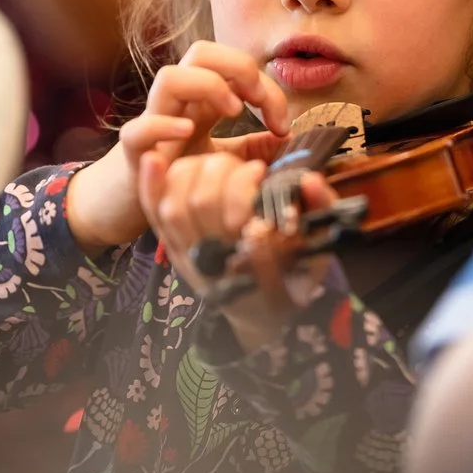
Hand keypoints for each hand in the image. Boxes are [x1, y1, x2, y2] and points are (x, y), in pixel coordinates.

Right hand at [65, 41, 291, 250]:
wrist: (135, 201)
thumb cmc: (182, 172)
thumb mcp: (226, 158)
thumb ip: (255, 148)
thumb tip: (289, 139)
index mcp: (203, 98)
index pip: (236, 67)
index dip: (267, 88)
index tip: (283, 127)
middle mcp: (179, 102)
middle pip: (201, 52)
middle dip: (237, 66)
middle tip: (257, 102)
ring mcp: (154, 122)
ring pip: (169, 77)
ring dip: (206, 86)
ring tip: (232, 112)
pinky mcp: (135, 153)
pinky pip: (138, 129)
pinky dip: (162, 126)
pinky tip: (189, 133)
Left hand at [139, 147, 339, 333]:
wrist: (261, 314)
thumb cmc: (293, 277)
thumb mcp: (318, 249)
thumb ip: (320, 213)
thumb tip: (310, 180)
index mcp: (254, 266)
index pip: (238, 221)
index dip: (245, 187)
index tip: (260, 172)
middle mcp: (217, 266)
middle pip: (203, 203)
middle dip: (224, 174)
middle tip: (246, 168)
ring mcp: (189, 259)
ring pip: (176, 205)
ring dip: (195, 173)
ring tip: (218, 165)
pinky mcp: (173, 250)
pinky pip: (154, 216)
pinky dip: (151, 186)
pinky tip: (154, 159)